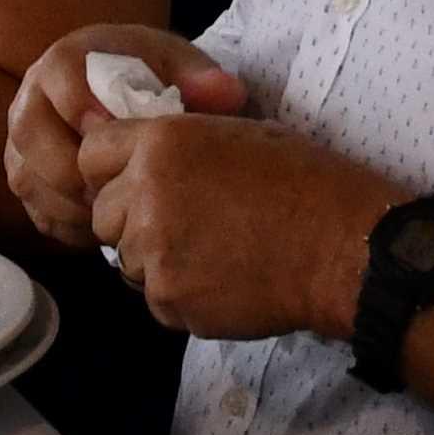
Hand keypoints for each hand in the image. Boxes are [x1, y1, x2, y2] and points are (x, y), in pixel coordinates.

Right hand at [6, 24, 249, 250]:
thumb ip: (200, 77)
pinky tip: (109, 229)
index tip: (124, 137)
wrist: (126, 94)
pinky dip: (73, 227)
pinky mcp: (26, 181)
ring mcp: (21, 143)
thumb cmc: (150, 78)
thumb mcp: (177, 66)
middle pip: (31, 135)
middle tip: (121, 187)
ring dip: (75, 204)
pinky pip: (37, 212)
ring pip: (29, 180)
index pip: (62, 78)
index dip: (90, 108)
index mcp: (67, 60)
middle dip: (77, 167)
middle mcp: (31, 99)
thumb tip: (227, 93)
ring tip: (120, 213)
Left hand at [73, 102, 405, 343]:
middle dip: (130, 220)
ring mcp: (155, 255)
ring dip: (156, 260)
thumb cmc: (305, 181)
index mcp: (162, 144)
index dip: (111, 168)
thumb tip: (148, 155)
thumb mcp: (240, 133)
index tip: (135, 180)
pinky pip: (156, 300)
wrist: (342, 247)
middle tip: (179, 223)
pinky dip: (181, 295)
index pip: (91, 153)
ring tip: (209, 253)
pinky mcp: (171, 301)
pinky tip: (224, 280)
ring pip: (127, 261)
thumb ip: (181, 144)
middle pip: (102, 215)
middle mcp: (145, 197)